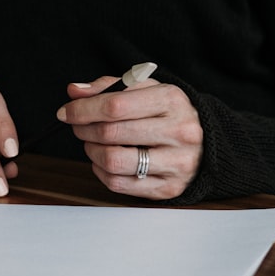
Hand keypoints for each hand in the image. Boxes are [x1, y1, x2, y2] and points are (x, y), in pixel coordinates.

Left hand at [56, 75, 202, 199]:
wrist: (208, 142)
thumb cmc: (168, 114)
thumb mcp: (146, 90)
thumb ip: (109, 88)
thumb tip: (74, 92)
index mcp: (171, 100)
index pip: (115, 106)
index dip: (83, 109)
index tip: (66, 112)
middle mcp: (179, 132)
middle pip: (111, 134)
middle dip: (84, 129)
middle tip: (78, 126)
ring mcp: (176, 163)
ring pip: (113, 161)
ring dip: (92, 151)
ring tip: (93, 143)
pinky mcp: (169, 188)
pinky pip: (119, 184)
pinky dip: (101, 172)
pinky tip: (104, 161)